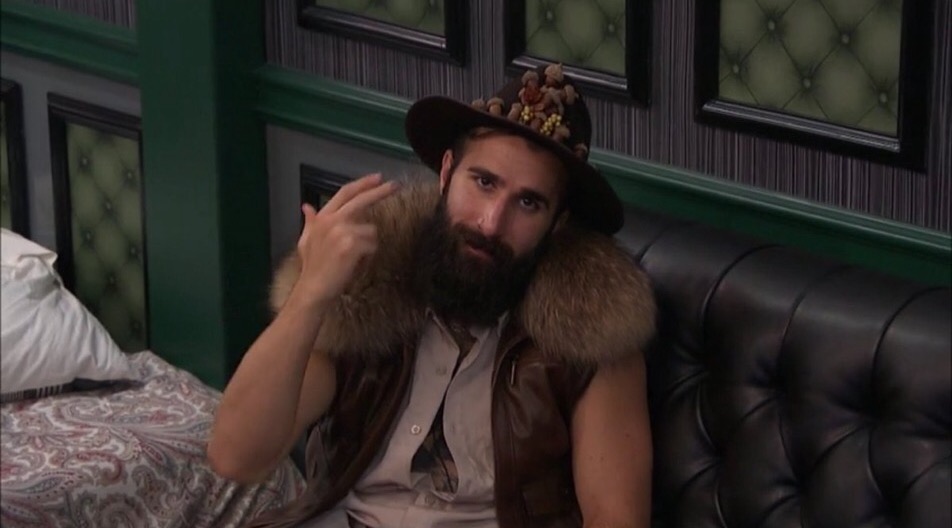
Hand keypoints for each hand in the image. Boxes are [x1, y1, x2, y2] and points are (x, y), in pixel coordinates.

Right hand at [291, 173, 399, 307]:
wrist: (314, 288)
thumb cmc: (313, 267)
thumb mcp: (306, 240)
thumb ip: (310, 221)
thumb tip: (306, 207)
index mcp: (323, 217)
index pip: (345, 193)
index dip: (362, 183)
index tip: (377, 177)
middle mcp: (332, 220)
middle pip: (361, 200)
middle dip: (381, 191)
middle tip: (396, 185)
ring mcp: (342, 231)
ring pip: (371, 231)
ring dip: (368, 244)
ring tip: (354, 257)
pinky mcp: (352, 244)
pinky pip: (372, 245)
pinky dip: (368, 256)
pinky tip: (356, 263)